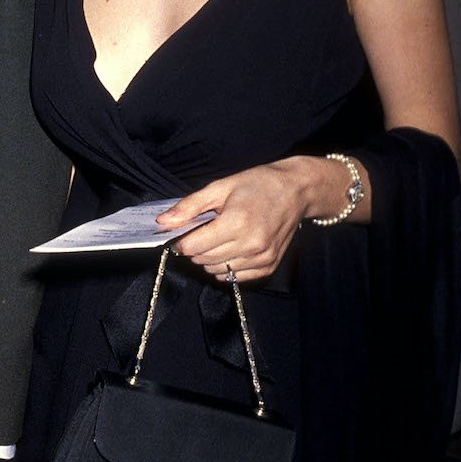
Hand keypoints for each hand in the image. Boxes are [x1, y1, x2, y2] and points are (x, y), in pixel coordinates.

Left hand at [155, 160, 314, 281]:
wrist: (297, 190)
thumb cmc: (258, 184)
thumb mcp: (220, 187)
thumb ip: (190, 206)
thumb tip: (163, 222)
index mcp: (236, 222)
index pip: (193, 247)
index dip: (182, 241)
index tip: (182, 233)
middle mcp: (250, 244)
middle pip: (203, 260)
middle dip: (195, 248)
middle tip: (203, 231)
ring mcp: (262, 258)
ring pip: (218, 271)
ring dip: (210, 258)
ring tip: (220, 237)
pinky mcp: (269, 265)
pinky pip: (236, 276)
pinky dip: (227, 266)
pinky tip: (232, 248)